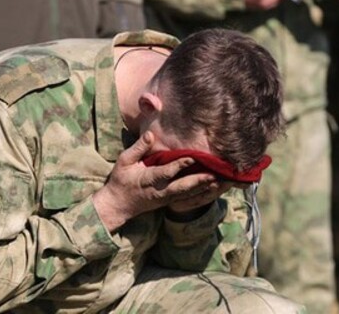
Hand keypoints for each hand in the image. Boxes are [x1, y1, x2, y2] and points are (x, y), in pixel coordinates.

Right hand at [92, 132, 224, 230]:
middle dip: (198, 181)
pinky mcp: (170, 201)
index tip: (192, 158)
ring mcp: (166, 198)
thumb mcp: (123, 161)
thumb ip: (138, 148)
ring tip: (220, 181)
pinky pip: (188, 199)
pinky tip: (212, 188)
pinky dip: (201, 194)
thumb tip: (150, 134)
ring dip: (203, 188)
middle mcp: (160, 191)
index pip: (166, 172)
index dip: (179, 165)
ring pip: (188, 194)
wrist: (118, 205)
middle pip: (182, 187)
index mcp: (148, 179)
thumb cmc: (120, 180)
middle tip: (214, 175)